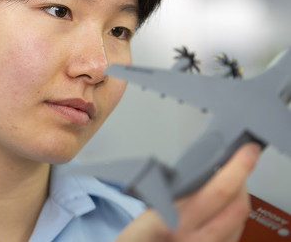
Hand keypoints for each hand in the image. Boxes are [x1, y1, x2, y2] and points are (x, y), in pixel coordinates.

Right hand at [116, 143, 261, 241]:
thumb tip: (199, 174)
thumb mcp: (144, 214)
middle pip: (237, 206)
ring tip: (229, 185)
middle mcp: (193, 239)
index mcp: (172, 222)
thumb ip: (170, 196)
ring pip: (240, 222)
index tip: (246, 150)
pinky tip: (223, 211)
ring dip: (240, 199)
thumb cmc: (137, 241)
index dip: (237, 168)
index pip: (217, 191)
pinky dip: (234, 219)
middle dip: (243, 180)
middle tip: (240, 163)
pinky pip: (234, 237)